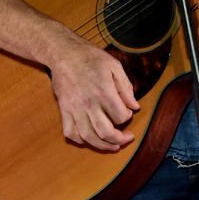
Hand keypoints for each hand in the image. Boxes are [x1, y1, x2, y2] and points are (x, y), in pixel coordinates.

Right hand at [48, 35, 139, 151]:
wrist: (63, 53)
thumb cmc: (90, 57)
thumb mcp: (114, 66)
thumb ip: (126, 87)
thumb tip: (134, 106)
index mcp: (104, 91)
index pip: (120, 116)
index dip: (127, 117)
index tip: (128, 113)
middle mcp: (89, 103)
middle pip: (105, 132)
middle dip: (119, 140)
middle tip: (126, 138)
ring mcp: (74, 108)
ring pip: (88, 137)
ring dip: (102, 146)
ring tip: (112, 146)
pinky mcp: (64, 110)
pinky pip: (70, 132)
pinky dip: (80, 140)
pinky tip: (89, 139)